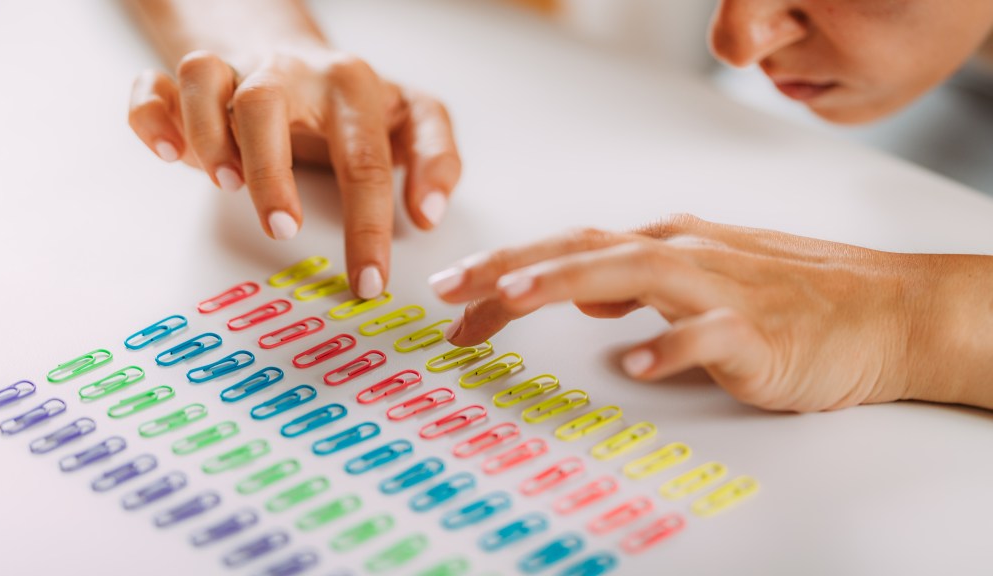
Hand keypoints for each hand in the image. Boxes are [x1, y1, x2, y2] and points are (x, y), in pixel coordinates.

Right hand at [128, 45, 460, 296]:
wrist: (299, 55)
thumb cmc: (355, 104)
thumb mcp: (414, 119)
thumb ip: (437, 158)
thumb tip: (428, 213)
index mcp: (350, 86)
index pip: (361, 159)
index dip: (367, 226)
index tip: (368, 280)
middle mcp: (289, 72)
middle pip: (265, 105)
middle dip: (269, 172)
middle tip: (283, 230)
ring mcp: (235, 72)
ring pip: (202, 80)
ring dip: (207, 137)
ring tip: (224, 186)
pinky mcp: (189, 83)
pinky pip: (153, 85)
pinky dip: (149, 116)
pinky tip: (168, 154)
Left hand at [428, 214, 971, 412]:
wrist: (883, 311)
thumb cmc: (790, 295)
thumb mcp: (701, 279)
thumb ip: (641, 284)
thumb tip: (586, 296)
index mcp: (665, 246)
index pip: (570, 252)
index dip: (506, 271)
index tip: (453, 298)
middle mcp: (685, 255)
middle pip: (585, 251)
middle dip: (512, 268)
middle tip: (450, 289)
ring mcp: (722, 289)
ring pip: (637, 274)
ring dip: (569, 282)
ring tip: (512, 299)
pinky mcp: (760, 331)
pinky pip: (709, 335)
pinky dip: (670, 345)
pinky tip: (634, 363)